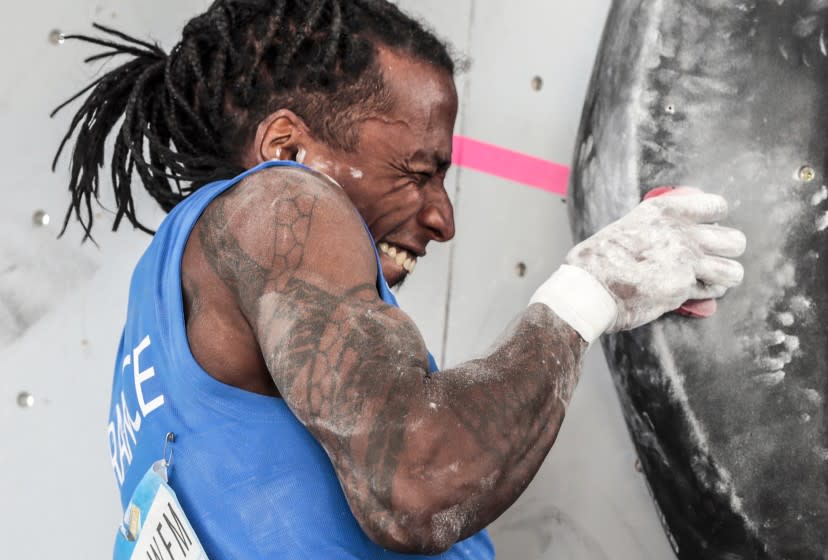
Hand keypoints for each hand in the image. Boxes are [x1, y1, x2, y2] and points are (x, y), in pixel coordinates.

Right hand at [566, 190, 746, 331]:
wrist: (588, 288)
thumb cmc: (596, 260)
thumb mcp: (625, 226)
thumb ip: (652, 227)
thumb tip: (662, 234)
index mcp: (665, 211)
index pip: (716, 206)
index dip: (714, 219)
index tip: (705, 227)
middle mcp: (681, 233)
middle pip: (734, 240)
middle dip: (726, 251)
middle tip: (710, 257)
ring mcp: (686, 263)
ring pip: (733, 271)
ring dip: (723, 276)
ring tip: (709, 278)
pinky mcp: (683, 290)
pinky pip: (712, 292)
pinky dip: (706, 294)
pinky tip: (691, 292)